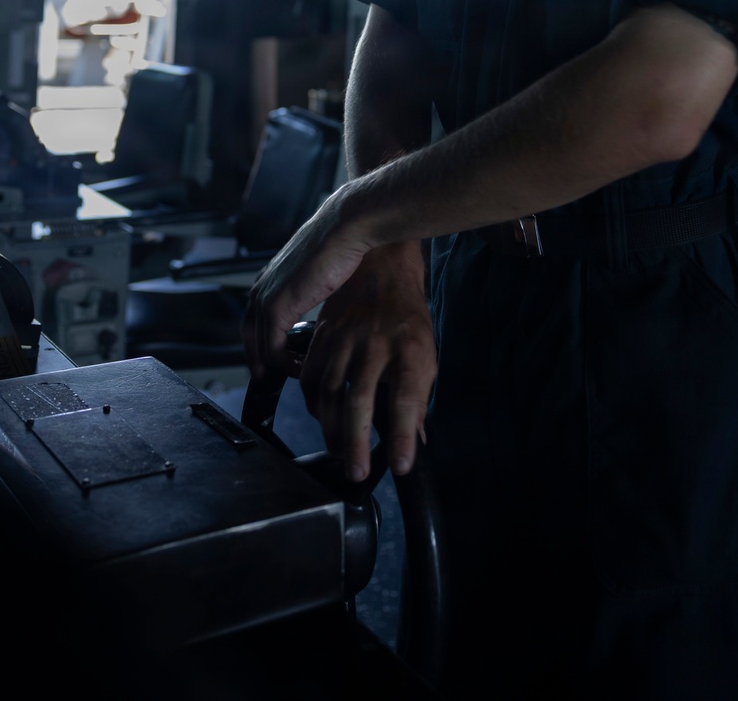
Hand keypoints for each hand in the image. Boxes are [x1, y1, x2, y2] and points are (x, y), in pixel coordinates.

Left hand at [241, 181, 373, 379]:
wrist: (345, 228)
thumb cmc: (344, 244)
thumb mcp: (322, 274)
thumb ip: (314, 292)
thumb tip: (325, 312)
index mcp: (270, 278)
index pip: (255, 321)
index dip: (263, 345)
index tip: (278, 363)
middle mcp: (260, 288)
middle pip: (250, 337)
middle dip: (261, 362)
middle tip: (275, 381)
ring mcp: (264, 298)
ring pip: (261, 348)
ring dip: (280, 367)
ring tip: (302, 377)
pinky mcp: (275, 308)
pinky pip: (273, 351)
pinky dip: (287, 365)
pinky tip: (305, 368)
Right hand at [299, 242, 435, 481]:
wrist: (382, 266)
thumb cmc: (408, 316)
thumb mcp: (426, 353)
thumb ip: (418, 397)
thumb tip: (414, 440)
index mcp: (411, 348)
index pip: (408, 398)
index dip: (402, 435)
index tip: (400, 466)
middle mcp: (378, 342)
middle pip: (362, 400)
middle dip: (357, 443)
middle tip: (355, 472)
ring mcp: (348, 336)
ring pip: (331, 391)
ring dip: (331, 429)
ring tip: (338, 453)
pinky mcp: (325, 333)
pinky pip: (311, 374)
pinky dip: (313, 402)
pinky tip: (321, 417)